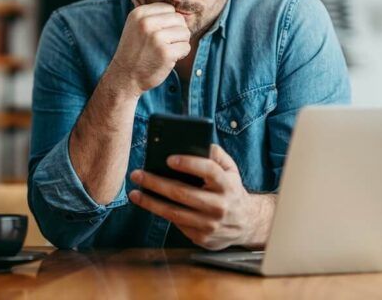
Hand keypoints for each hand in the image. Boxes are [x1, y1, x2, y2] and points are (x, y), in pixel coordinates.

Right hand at [108, 2, 190, 95]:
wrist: (124, 76)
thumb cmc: (135, 50)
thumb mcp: (136, 26)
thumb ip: (152, 15)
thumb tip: (177, 4)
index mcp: (139, 13)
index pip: (169, 8)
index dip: (168, 22)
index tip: (159, 34)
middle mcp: (146, 23)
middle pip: (179, 19)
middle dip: (176, 32)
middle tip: (164, 44)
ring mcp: (156, 38)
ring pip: (185, 32)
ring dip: (179, 43)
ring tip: (165, 50)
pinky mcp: (166, 53)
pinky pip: (186, 47)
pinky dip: (180, 54)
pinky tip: (168, 59)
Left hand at [128, 144, 274, 248]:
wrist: (247, 223)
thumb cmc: (231, 190)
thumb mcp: (230, 170)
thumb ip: (216, 154)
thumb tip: (198, 142)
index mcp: (227, 185)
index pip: (209, 171)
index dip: (189, 164)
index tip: (168, 159)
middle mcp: (220, 206)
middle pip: (182, 193)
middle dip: (156, 183)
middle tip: (137, 174)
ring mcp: (211, 225)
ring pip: (174, 213)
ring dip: (151, 202)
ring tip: (135, 193)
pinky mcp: (202, 238)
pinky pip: (177, 224)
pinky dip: (161, 213)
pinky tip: (149, 204)